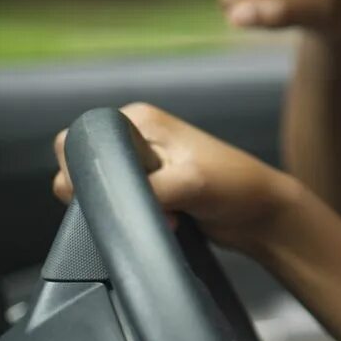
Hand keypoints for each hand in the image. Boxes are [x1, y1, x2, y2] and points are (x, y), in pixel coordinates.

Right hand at [53, 102, 298, 255]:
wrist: (261, 216)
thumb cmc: (235, 187)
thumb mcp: (188, 183)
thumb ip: (144, 188)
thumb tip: (111, 202)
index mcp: (139, 119)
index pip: (79, 139)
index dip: (85, 170)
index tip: (116, 192)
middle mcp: (137, 137)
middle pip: (85, 168)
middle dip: (108, 194)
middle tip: (147, 204)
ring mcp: (144, 164)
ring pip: (105, 192)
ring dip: (127, 210)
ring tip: (167, 215)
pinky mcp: (151, 189)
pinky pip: (124, 206)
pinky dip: (138, 218)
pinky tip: (169, 221)